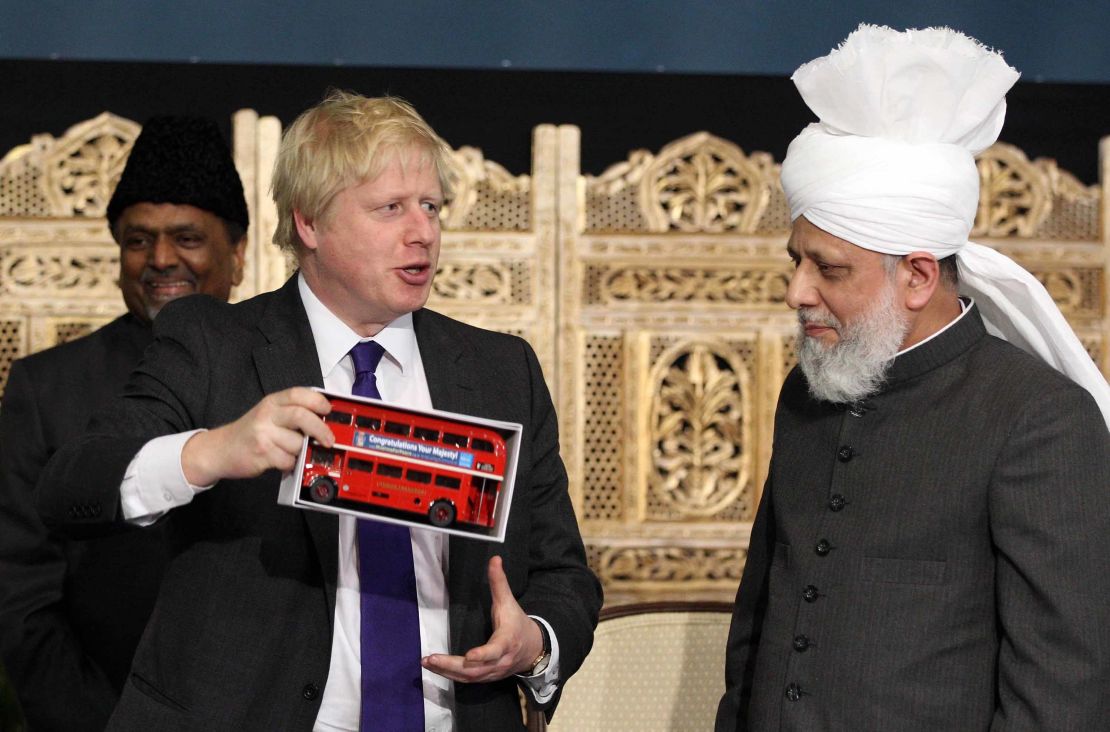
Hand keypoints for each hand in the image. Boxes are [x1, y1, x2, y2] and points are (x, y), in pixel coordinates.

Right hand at [181, 387, 333, 484]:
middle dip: (320, 429)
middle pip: (301, 416)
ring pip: (297, 443)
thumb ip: (292, 412)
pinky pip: (288, 460)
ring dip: (300, 451)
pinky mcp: (261, 453)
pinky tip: (280, 460)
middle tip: (329, 440)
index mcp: (272, 402)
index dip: (317, 401)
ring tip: (291, 451)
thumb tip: (325, 420)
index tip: (328, 411)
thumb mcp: (269, 414)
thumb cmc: (250, 432)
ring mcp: (263, 434)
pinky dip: (290, 463)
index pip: (298, 394)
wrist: (220, 450)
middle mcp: (267, 415)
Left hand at [421, 555, 543, 682]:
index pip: (495, 650)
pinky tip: (436, 669)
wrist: (532, 648)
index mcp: (507, 641)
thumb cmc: (516, 622)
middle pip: (476, 669)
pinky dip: (451, 676)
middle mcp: (500, 660)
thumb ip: (499, 582)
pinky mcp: (487, 678)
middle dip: (452, 665)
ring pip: (470, 677)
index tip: (469, 656)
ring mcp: (494, 672)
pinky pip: (468, 680)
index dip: (483, 654)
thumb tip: (494, 559)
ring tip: (427, 662)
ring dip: (447, 672)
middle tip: (430, 659)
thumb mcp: (509, 601)